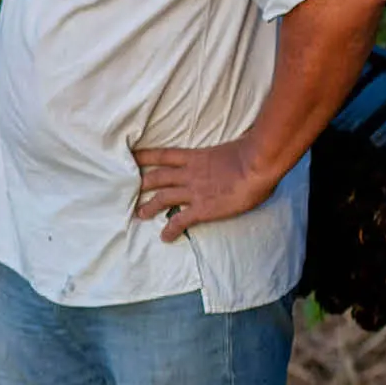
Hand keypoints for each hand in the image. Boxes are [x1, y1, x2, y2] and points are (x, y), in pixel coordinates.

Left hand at [132, 139, 276, 242]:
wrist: (259, 164)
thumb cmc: (254, 152)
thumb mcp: (233, 147)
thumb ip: (225, 153)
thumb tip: (236, 152)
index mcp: (196, 156)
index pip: (163, 155)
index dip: (144, 156)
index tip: (130, 157)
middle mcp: (189, 173)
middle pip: (156, 177)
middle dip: (140, 184)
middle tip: (127, 190)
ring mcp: (194, 191)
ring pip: (162, 198)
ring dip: (149, 207)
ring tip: (140, 215)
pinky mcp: (202, 208)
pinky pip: (180, 221)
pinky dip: (170, 230)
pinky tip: (165, 238)